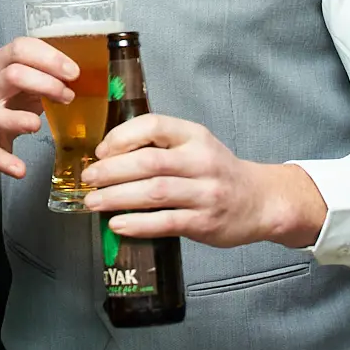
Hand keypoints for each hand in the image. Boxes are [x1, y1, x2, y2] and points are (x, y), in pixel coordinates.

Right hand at [0, 36, 80, 179]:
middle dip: (45, 83)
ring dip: (19, 120)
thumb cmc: (3, 102)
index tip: (73, 72)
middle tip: (68, 96)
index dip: (49, 58)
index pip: (21, 49)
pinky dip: (6, 161)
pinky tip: (21, 169)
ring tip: (37, 125)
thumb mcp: (21, 83)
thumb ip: (45, 77)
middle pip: (13, 75)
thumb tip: (83, 79)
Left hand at [83, 114, 325, 248]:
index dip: (122, 136)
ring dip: (117, 197)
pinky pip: (166, 222)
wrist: (260, 201)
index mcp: (195, 135)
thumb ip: (160, 145)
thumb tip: (108, 156)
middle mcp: (201, 161)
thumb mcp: (196, 145)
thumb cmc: (218, 172)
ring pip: (154, 192)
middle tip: (88, 178)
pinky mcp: (205, 222)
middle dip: (112, 170)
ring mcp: (205, 193)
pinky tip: (117, 224)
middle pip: (149, 162)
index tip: (101, 150)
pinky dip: (138, 224)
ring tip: (93, 201)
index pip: (154, 125)